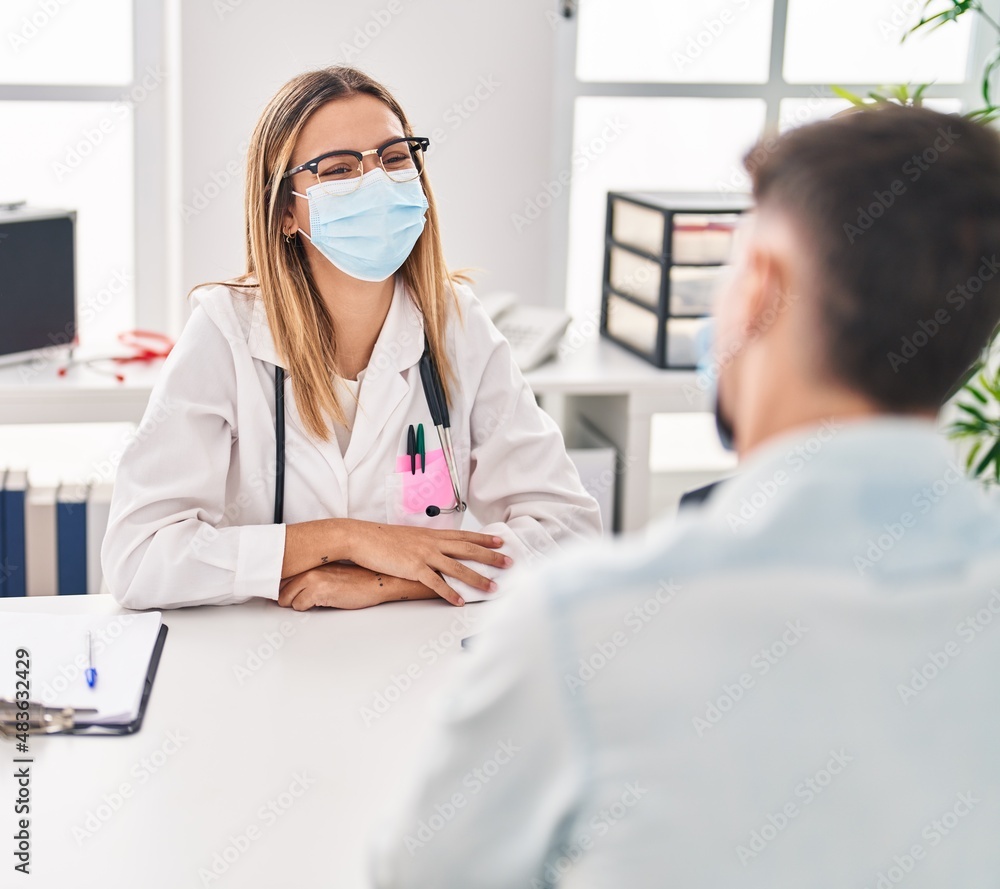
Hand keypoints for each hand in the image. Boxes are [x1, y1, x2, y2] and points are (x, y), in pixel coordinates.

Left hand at [278, 563, 434, 610]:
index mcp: (311, 559)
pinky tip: (323, 602)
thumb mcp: (329, 570)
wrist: (377, 581)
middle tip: (304, 597)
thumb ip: (309, 573)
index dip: (281, 584)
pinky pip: (299, 606)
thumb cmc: (357, 578)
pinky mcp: (318, 591)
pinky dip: (308, 608)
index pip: (281, 572)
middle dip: (288, 596)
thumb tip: (288, 584)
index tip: (281, 589)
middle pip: (279, 587)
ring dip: (298, 603)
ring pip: (286, 599)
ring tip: (315, 599)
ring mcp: (312, 578)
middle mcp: (309, 566)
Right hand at [344, 521, 511, 605]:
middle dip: (491, 557)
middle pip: (468, 549)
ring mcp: (424, 555)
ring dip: (477, 578)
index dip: (484, 539)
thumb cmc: (381, 538)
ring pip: (458, 567)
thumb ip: (423, 543)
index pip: (464, 535)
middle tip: (510, 562)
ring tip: (493, 587)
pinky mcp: (414, 568)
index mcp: (431, 534)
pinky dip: (450, 594)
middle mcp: (432, 543)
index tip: (500, 541)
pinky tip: (460, 601)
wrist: (362, 537)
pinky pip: (436, 584)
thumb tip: (433, 549)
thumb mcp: (408, 536)